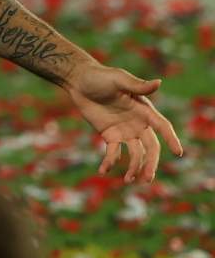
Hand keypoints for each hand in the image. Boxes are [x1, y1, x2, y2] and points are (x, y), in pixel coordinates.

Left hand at [65, 65, 183, 183]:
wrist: (78, 82)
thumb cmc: (100, 77)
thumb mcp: (119, 79)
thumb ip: (137, 85)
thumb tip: (159, 82)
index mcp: (144, 110)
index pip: (162, 126)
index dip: (171, 139)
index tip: (178, 153)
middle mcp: (138, 123)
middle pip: (150, 147)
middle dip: (151, 163)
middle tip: (147, 178)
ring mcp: (124, 131)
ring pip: (135, 154)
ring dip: (134, 167)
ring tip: (128, 180)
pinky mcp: (109, 135)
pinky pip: (113, 153)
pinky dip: (110, 163)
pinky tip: (103, 171)